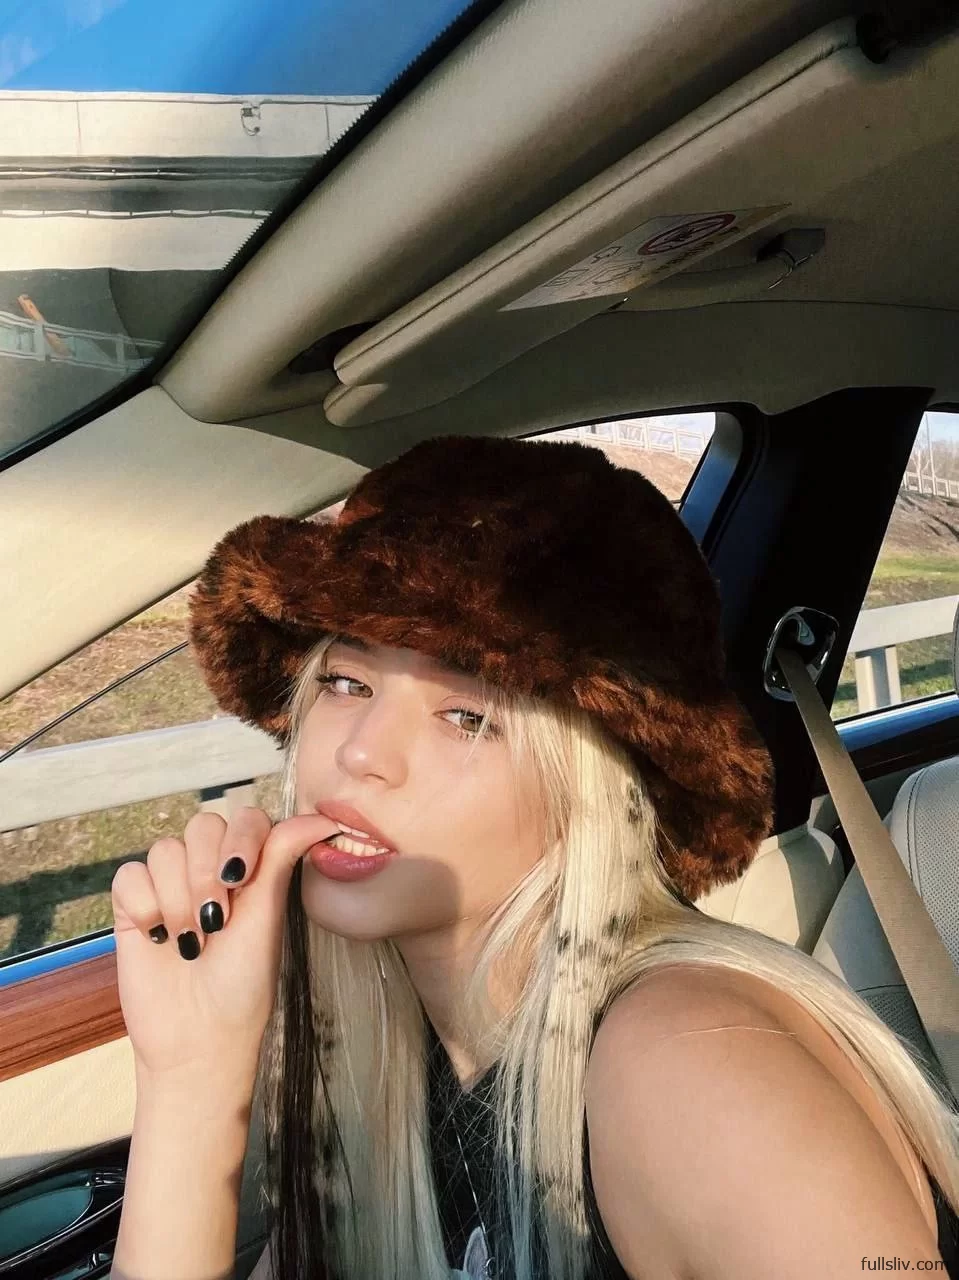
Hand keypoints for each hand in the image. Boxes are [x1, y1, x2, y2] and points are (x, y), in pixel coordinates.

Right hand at [111, 807, 338, 1094]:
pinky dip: (146, 907)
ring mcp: (169, 884)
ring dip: (178, 899)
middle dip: (207, 875)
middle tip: (216, 922)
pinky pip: (130, 875)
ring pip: (165, 850)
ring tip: (190, 942)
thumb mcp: (268, 917)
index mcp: (251, 868)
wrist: (198, 1038)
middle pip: (202, 826)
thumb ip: (281, 858)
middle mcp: (209, 868)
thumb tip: (324, 818)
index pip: (245, 818)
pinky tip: (159, 938)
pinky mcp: (133, 905)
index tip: (239, 878)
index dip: (240, 839)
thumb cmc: (243, 984)